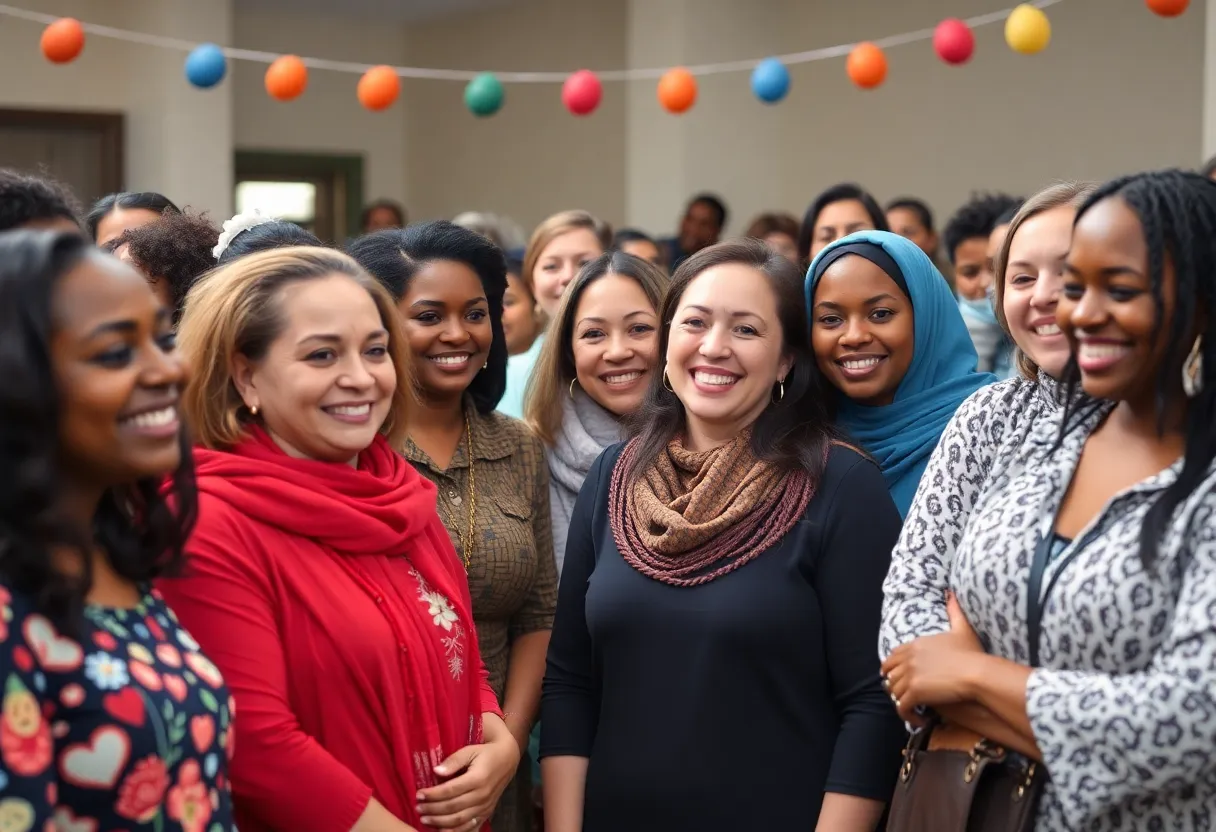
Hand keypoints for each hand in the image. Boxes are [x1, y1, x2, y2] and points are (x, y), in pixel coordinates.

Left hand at [416, 731, 520, 829]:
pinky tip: (442, 830)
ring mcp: (485, 806)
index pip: (450, 790)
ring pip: (460, 820)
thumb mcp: (470, 750)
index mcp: (478, 778)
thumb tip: (436, 771)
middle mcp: (482, 795)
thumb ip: (453, 761)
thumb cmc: (485, 753)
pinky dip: (455, 831)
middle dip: (433, 809)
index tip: (419, 794)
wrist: (507, 760)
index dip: (433, 794)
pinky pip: (470, 827)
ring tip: (424, 819)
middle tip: (418, 807)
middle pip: (453, 807)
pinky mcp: (487, 813)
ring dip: (440, 822)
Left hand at [881, 593, 984, 722]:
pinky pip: (902, 707)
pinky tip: (918, 720)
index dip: (892, 668)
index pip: (893, 656)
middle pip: (889, 674)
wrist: (977, 672)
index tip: (897, 677)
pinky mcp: (915, 691)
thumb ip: (954, 610)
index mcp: (915, 644)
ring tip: (912, 710)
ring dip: (901, 702)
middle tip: (903, 696)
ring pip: (894, 691)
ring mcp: (910, 674)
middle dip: (893, 684)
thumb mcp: (961, 628)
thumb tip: (950, 592)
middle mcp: (908, 658)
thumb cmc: (972, 653)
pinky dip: (907, 715)